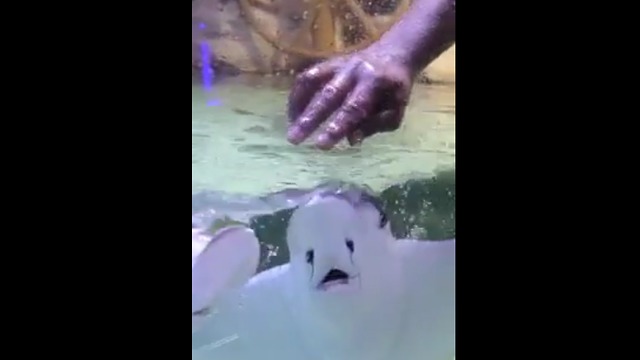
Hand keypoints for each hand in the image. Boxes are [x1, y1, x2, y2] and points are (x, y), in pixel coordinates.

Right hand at [287, 48, 413, 149]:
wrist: (394, 53)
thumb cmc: (395, 90)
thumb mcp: (395, 111)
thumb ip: (375, 125)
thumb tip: (351, 140)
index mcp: (375, 82)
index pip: (353, 108)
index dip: (336, 127)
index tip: (320, 145)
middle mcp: (355, 70)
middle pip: (329, 95)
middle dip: (310, 118)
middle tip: (293, 138)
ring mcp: (339, 64)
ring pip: (314, 82)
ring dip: (299, 105)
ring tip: (290, 126)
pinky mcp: (329, 62)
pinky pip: (308, 77)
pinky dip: (297, 95)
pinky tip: (293, 114)